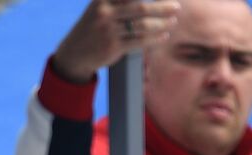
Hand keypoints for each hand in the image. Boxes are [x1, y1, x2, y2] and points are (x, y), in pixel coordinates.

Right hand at [52, 0, 181, 82]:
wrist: (75, 53)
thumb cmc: (94, 27)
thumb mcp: (101, 7)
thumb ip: (120, 0)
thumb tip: (148, 2)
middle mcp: (105, 12)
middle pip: (140, 8)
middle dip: (162, 7)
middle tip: (176, 7)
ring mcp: (108, 30)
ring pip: (142, 26)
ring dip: (161, 24)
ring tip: (172, 22)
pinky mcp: (113, 47)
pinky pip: (140, 42)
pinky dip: (154, 39)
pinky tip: (164, 36)